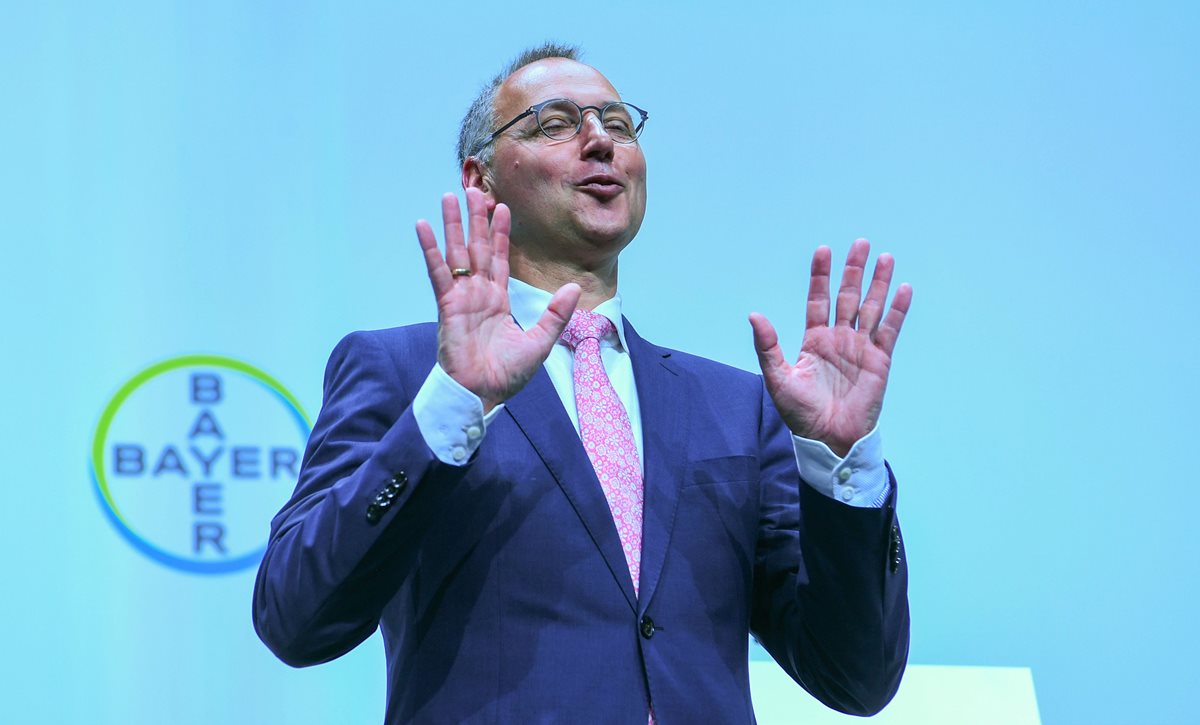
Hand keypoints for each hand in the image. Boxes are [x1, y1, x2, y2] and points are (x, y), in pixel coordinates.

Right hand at [417, 188, 580, 411]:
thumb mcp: (541, 341)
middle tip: (474, 189)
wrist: (482, 394)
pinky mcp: (447, 305)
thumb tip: (573, 287)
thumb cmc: (507, 376)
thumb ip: (556, 313)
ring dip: (453, 224)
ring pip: (457, 252)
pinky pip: (438, 272)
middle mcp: (478, 294)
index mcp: (498, 301)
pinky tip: (424, 225)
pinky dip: (431, 249)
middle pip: (478, 248)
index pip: (500, 259)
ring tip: (450, 195)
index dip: (501, 234)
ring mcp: (461, 297)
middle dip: (476, 219)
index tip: (502, 208)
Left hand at [749, 240, 911, 456]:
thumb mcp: (778, 378)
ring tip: (885, 257)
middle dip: (854, 270)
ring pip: (871, 308)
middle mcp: (838, 339)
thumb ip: (768, 346)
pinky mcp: (879, 361)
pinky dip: (897, 310)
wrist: (829, 439)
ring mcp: (860, 348)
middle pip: (848, 296)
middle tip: (860, 243)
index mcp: (814, 340)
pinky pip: (889, 330)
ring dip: (879, 283)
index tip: (823, 250)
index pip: (818, 300)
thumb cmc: (801, 413)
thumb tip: (754, 315)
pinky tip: (903, 289)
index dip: (821, 276)